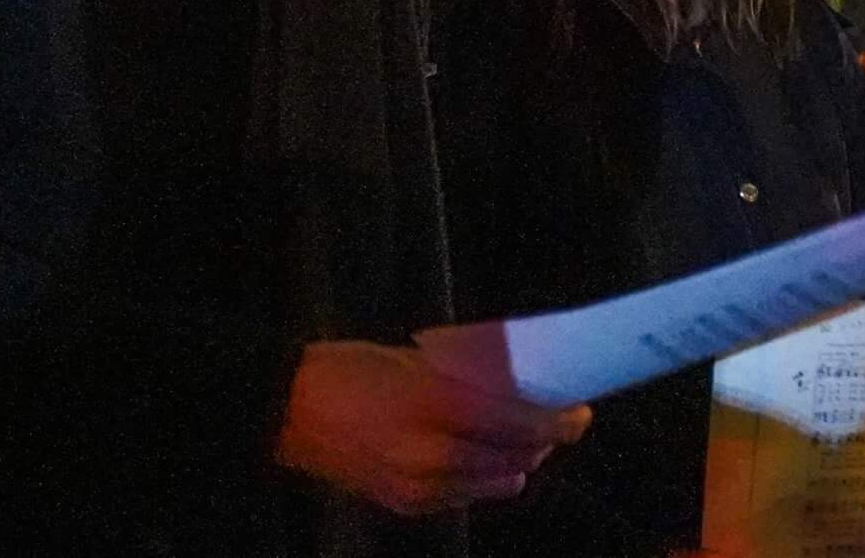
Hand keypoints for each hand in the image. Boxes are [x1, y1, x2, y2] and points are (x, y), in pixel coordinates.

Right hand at [271, 340, 591, 515]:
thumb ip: (465, 377)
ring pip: (500, 479)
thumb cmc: (347, 369)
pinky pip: (469, 494)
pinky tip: (476, 456)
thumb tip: (518, 385)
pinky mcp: (411, 506)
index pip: (522, 421)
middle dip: (541, 438)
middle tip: (551, 416)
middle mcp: (434, 452)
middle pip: (518, 454)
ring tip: (515, 436)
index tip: (580, 410)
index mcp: (434, 403)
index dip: (560, 420)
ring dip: (516, 458)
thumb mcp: (409, 359)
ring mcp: (423, 486)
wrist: (285, 412)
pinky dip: (484, 475)